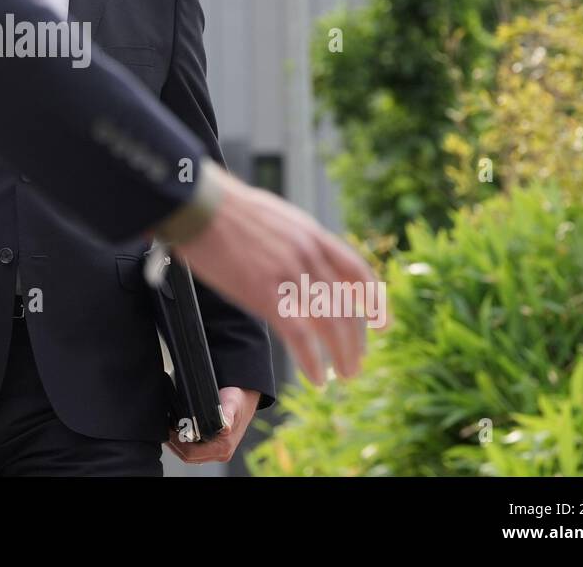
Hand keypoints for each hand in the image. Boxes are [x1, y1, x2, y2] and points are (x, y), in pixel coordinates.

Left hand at [166, 387, 257, 464]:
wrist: (244, 398)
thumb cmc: (238, 400)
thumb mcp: (232, 403)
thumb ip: (227, 414)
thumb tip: (225, 426)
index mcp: (223, 448)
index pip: (192, 454)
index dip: (177, 444)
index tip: (169, 430)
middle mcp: (219, 453)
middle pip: (188, 457)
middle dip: (174, 444)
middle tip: (166, 429)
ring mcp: (216, 452)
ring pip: (189, 455)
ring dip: (177, 444)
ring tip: (169, 429)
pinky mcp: (212, 447)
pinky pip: (193, 450)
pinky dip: (183, 442)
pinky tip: (177, 430)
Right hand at [173, 168, 386, 385]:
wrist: (199, 204)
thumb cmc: (225, 209)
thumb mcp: (275, 217)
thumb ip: (294, 241)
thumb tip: (300, 260)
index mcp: (312, 234)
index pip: (357, 271)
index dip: (374, 300)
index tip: (383, 323)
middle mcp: (308, 253)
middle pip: (346, 305)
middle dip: (355, 339)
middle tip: (356, 362)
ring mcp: (289, 273)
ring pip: (330, 323)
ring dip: (341, 354)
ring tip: (344, 374)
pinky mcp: (265, 293)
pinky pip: (300, 336)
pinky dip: (312, 360)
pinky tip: (316, 377)